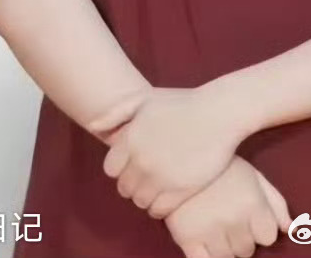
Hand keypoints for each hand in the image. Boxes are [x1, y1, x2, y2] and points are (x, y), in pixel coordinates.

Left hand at [91, 86, 246, 217]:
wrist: (218, 113)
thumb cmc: (181, 104)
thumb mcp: (143, 100)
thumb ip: (115, 114)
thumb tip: (92, 127)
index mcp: (130, 140)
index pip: (111, 169)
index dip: (120, 169)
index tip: (132, 165)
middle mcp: (141, 160)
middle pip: (124, 187)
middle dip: (132, 184)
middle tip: (146, 179)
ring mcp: (161, 177)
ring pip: (140, 201)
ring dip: (145, 198)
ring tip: (156, 188)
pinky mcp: (181, 190)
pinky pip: (159, 211)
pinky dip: (159, 208)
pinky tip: (167, 198)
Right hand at [164, 157, 290, 257]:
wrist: (172, 153)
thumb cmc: (218, 164)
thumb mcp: (251, 174)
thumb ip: (276, 202)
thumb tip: (291, 229)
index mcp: (252, 203)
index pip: (268, 236)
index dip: (258, 227)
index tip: (246, 215)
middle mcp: (234, 220)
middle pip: (247, 249)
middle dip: (240, 236)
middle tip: (225, 217)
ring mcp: (209, 231)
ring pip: (228, 257)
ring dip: (223, 246)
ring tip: (212, 225)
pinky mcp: (186, 237)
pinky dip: (207, 256)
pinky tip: (203, 242)